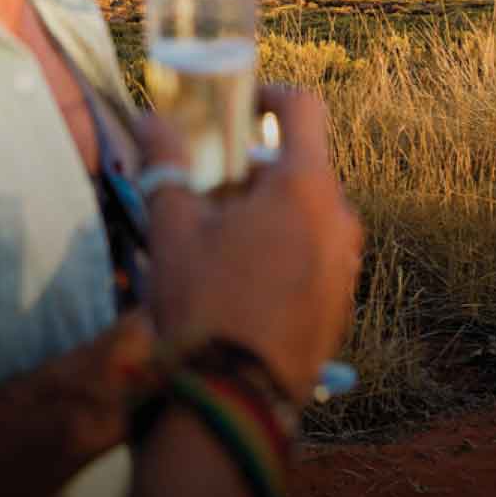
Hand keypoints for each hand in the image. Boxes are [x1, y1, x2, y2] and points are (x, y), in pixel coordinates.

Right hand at [137, 87, 361, 403]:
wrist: (236, 402)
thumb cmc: (204, 304)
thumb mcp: (174, 226)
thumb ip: (165, 164)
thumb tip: (149, 119)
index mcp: (305, 186)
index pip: (303, 108)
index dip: (271, 94)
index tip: (241, 104)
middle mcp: (339, 217)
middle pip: (302, 166)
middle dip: (257, 168)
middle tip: (213, 189)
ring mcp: (346, 262)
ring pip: (310, 212)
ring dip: (272, 211)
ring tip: (224, 242)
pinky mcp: (343, 300)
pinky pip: (317, 253)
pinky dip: (286, 248)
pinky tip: (245, 281)